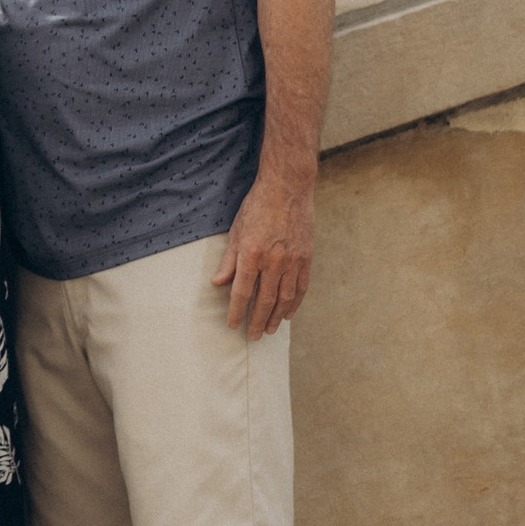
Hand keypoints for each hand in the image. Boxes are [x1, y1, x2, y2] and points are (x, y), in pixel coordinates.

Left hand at [212, 171, 313, 337]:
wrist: (287, 188)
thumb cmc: (257, 206)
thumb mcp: (236, 230)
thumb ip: (229, 260)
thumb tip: (218, 283)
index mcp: (251, 254)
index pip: (242, 291)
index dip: (237, 311)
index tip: (232, 325)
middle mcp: (273, 261)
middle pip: (264, 300)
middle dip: (257, 320)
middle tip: (252, 336)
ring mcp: (292, 260)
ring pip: (285, 298)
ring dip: (276, 317)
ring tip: (269, 330)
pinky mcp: (306, 257)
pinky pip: (301, 287)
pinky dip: (295, 303)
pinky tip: (288, 314)